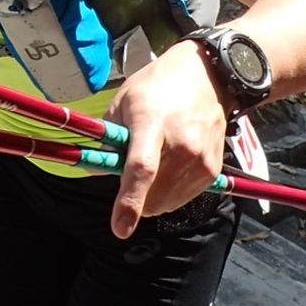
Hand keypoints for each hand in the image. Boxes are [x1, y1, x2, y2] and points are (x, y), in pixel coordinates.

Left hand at [102, 40, 226, 239]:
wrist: (206, 76)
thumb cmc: (157, 87)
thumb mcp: (122, 103)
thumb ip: (108, 140)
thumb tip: (94, 171)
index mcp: (153, 124)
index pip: (142, 169)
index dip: (129, 202)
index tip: (120, 228)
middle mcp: (183, 146)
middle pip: (153, 196)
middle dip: (134, 197)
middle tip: (131, 168)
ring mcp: (201, 160)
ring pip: (166, 204)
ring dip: (151, 195)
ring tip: (155, 161)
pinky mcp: (212, 170)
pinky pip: (182, 199)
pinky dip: (169, 192)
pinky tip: (169, 165)